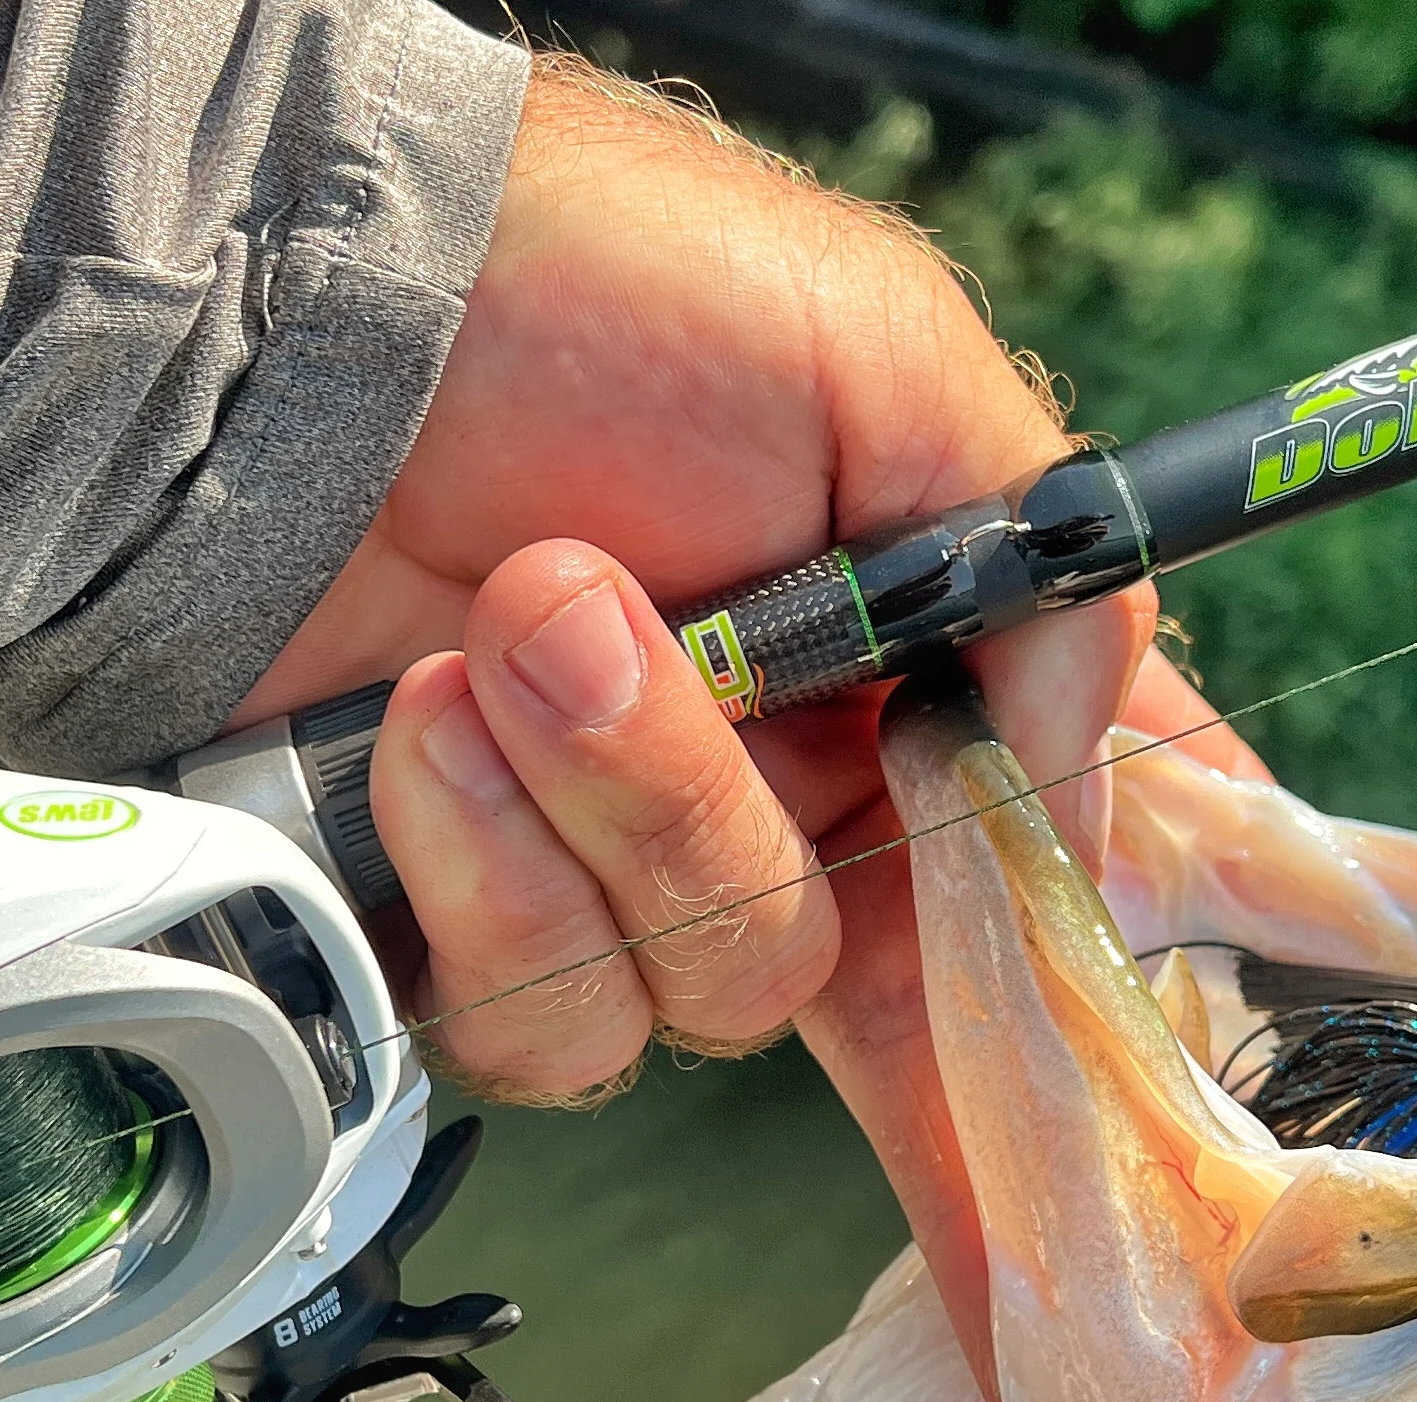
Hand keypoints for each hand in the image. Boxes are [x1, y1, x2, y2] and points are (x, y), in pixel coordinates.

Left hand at [238, 58, 1260, 1370]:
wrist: (301, 311)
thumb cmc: (594, 285)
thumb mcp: (884, 359)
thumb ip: (1035, 582)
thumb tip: (1081, 778)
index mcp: (913, 675)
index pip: (1049, 868)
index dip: (1084, 988)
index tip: (1115, 1100)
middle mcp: (787, 793)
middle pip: (875, 975)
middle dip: (735, 817)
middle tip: (639, 639)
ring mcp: (620, 869)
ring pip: (708, 997)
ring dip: (611, 811)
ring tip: (507, 631)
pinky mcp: (464, 923)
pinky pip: (537, 1018)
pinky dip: (484, 870)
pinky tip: (421, 722)